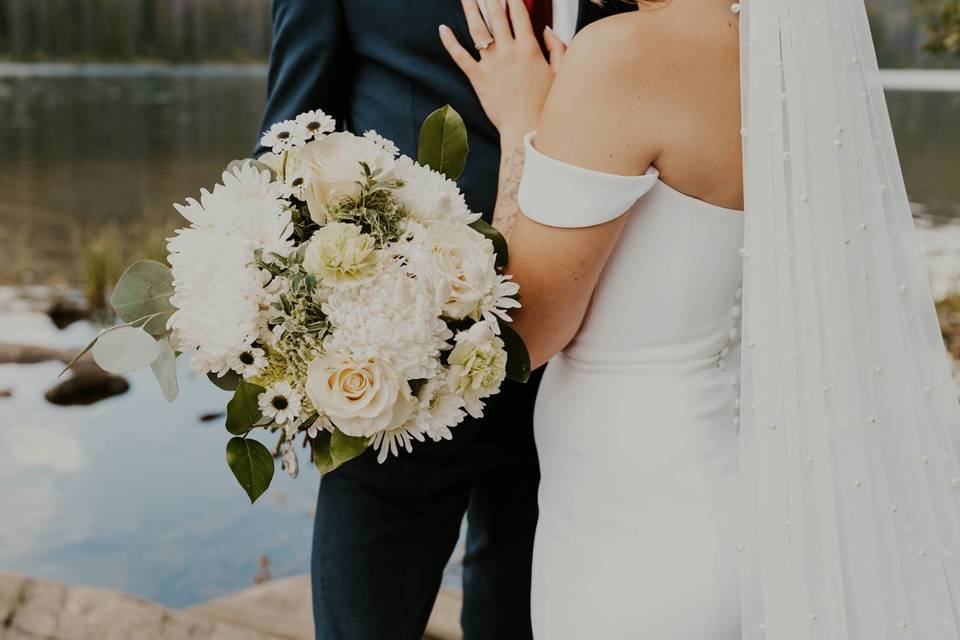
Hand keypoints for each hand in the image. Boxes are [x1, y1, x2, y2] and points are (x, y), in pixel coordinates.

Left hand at [440, 0, 565, 143]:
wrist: (526, 128)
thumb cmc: (544, 106)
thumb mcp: (560, 73)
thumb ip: (557, 48)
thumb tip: (547, 30)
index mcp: (529, 48)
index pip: (519, 14)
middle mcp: (509, 52)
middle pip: (496, 16)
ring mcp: (491, 64)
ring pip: (478, 30)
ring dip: (470, 9)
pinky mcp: (478, 78)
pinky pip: (460, 57)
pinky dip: (450, 42)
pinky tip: (443, 29)